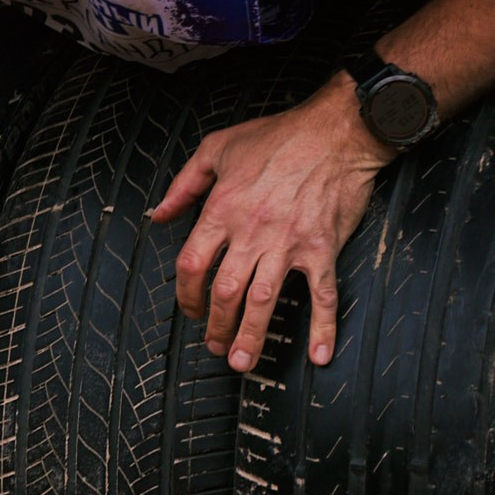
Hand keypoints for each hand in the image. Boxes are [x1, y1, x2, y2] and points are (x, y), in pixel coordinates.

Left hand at [149, 80, 394, 371]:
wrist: (335, 132)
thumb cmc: (276, 137)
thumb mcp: (216, 148)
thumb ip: (184, 185)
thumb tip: (159, 214)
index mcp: (222, 210)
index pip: (192, 264)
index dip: (185, 294)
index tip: (188, 310)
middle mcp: (252, 232)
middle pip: (224, 292)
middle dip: (215, 325)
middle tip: (213, 346)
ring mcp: (289, 244)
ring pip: (264, 302)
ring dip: (251, 336)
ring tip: (242, 362)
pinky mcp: (323, 249)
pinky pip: (323, 295)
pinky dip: (322, 328)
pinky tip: (317, 355)